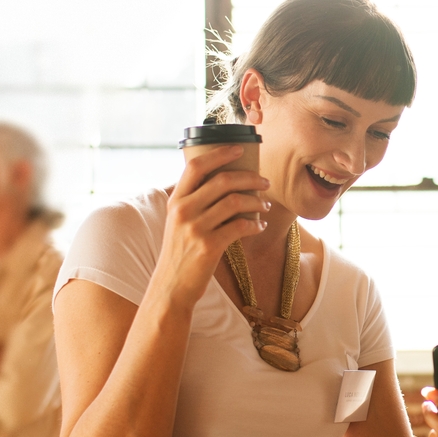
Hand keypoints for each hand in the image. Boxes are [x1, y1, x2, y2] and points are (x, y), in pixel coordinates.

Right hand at [157, 147, 270, 305]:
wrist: (172, 286)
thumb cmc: (180, 252)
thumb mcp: (178, 222)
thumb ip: (194, 202)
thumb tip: (223, 182)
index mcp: (176, 200)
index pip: (196, 166)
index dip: (220, 153)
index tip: (240, 150)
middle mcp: (183, 210)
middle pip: (222, 180)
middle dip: (250, 178)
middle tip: (265, 182)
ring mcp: (195, 228)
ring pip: (235, 202)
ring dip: (257, 201)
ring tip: (265, 206)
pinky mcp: (209, 246)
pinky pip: (240, 226)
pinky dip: (255, 224)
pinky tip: (260, 226)